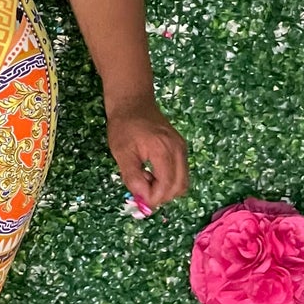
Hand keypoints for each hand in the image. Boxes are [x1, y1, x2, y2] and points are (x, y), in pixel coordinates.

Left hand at [105, 95, 188, 212]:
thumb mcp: (121, 152)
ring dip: (166, 190)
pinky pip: (181, 172)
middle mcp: (178, 149)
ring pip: (183, 181)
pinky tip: (152, 173)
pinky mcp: (181, 148)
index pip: (167, 185)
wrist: (133, 103)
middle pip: (180, 186)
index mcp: (163, 150)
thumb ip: (132, 176)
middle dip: (162, 197)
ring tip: (146, 181)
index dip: (154, 198)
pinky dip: (169, 180)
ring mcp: (182, 148)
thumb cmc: (124, 126)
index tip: (139, 199)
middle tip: (142, 194)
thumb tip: (142, 197)